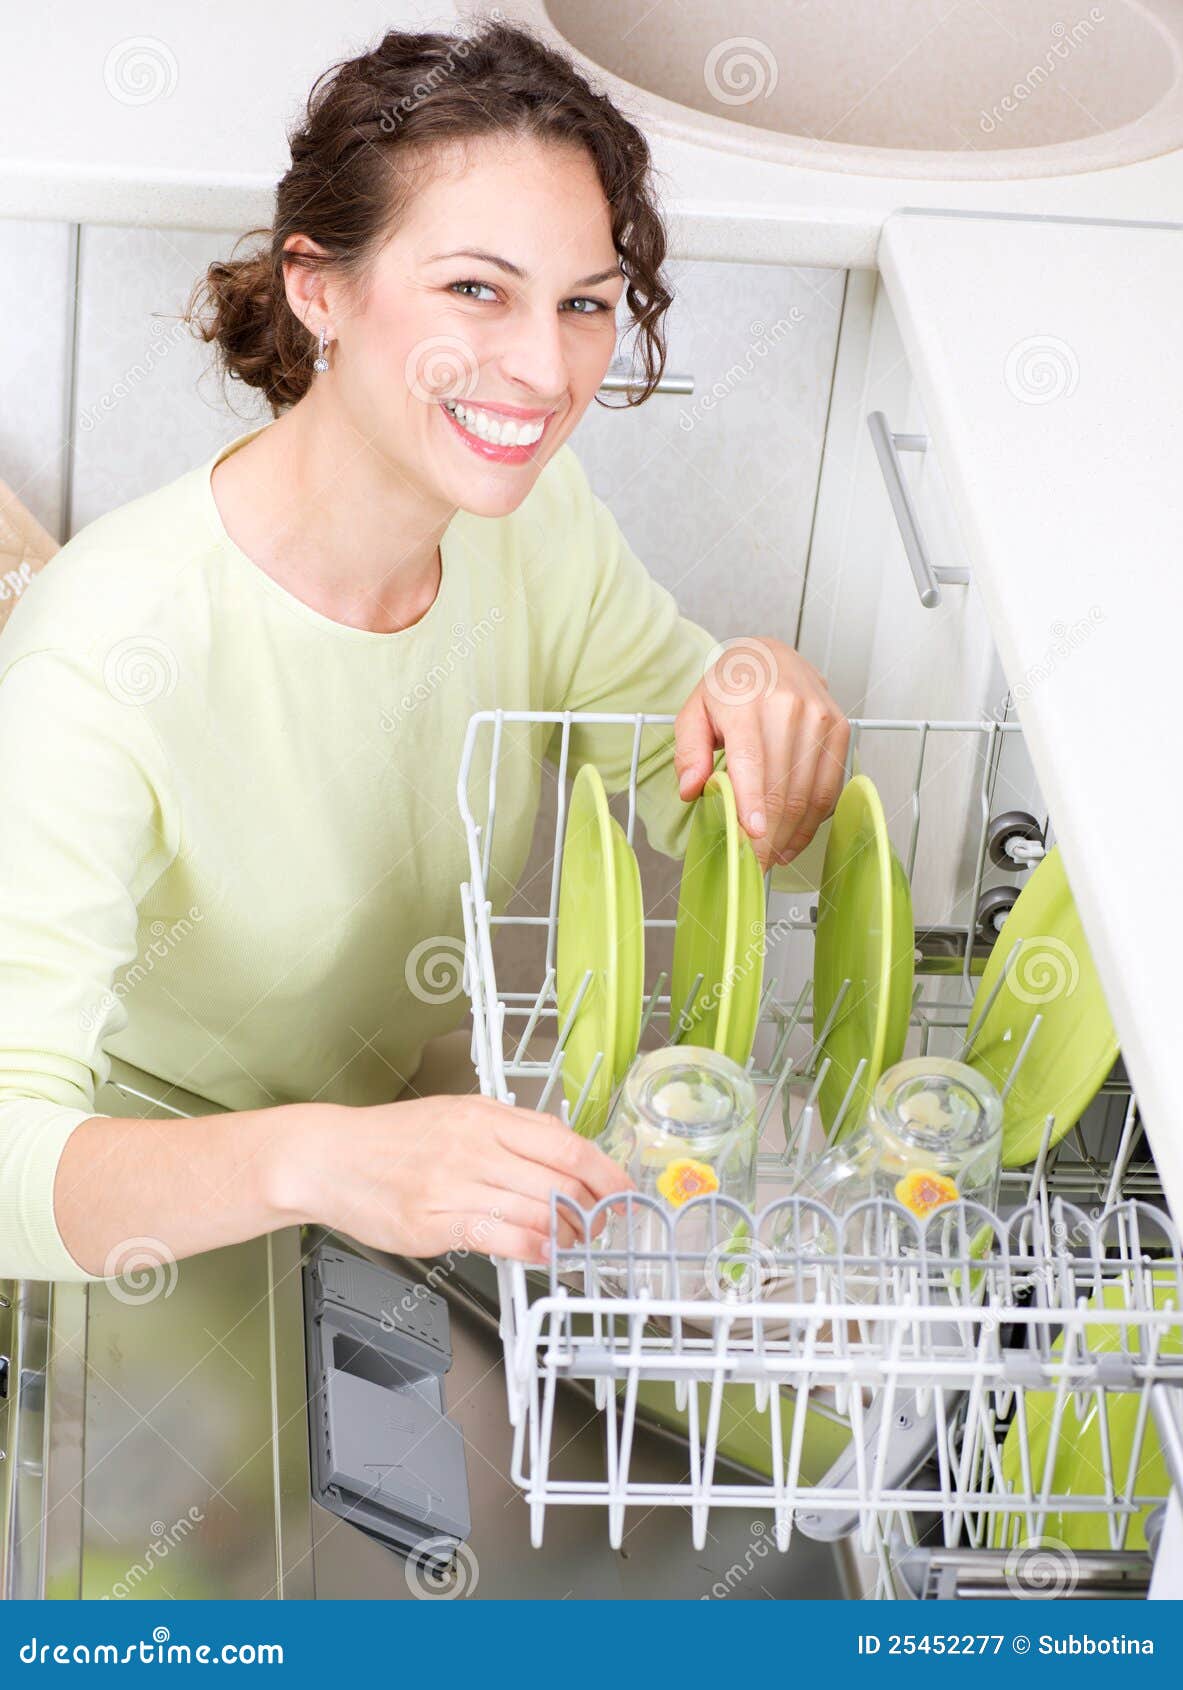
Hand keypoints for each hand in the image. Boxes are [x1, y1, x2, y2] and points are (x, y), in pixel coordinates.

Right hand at [285, 1094, 631, 1265]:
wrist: (327, 1157)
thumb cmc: (389, 1139)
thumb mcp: (454, 1115)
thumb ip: (505, 1134)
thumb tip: (560, 1157)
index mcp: (482, 1114)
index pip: (563, 1142)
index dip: (603, 1171)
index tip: (622, 1189)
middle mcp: (472, 1146)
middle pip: (556, 1180)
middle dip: (591, 1208)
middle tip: (604, 1223)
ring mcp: (451, 1185)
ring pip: (533, 1211)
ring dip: (566, 1234)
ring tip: (577, 1242)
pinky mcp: (432, 1223)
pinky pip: (498, 1238)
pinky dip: (531, 1250)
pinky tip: (545, 1255)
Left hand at [674, 636, 849, 871]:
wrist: (772, 653)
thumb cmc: (729, 687)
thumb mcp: (694, 710)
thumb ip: (688, 751)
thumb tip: (692, 789)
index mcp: (747, 702)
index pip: (751, 760)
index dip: (753, 803)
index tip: (752, 839)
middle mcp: (789, 707)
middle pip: (783, 785)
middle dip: (768, 834)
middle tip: (753, 866)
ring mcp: (820, 718)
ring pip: (809, 792)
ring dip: (791, 834)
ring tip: (771, 858)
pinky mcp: (840, 729)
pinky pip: (830, 786)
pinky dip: (813, 820)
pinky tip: (793, 837)